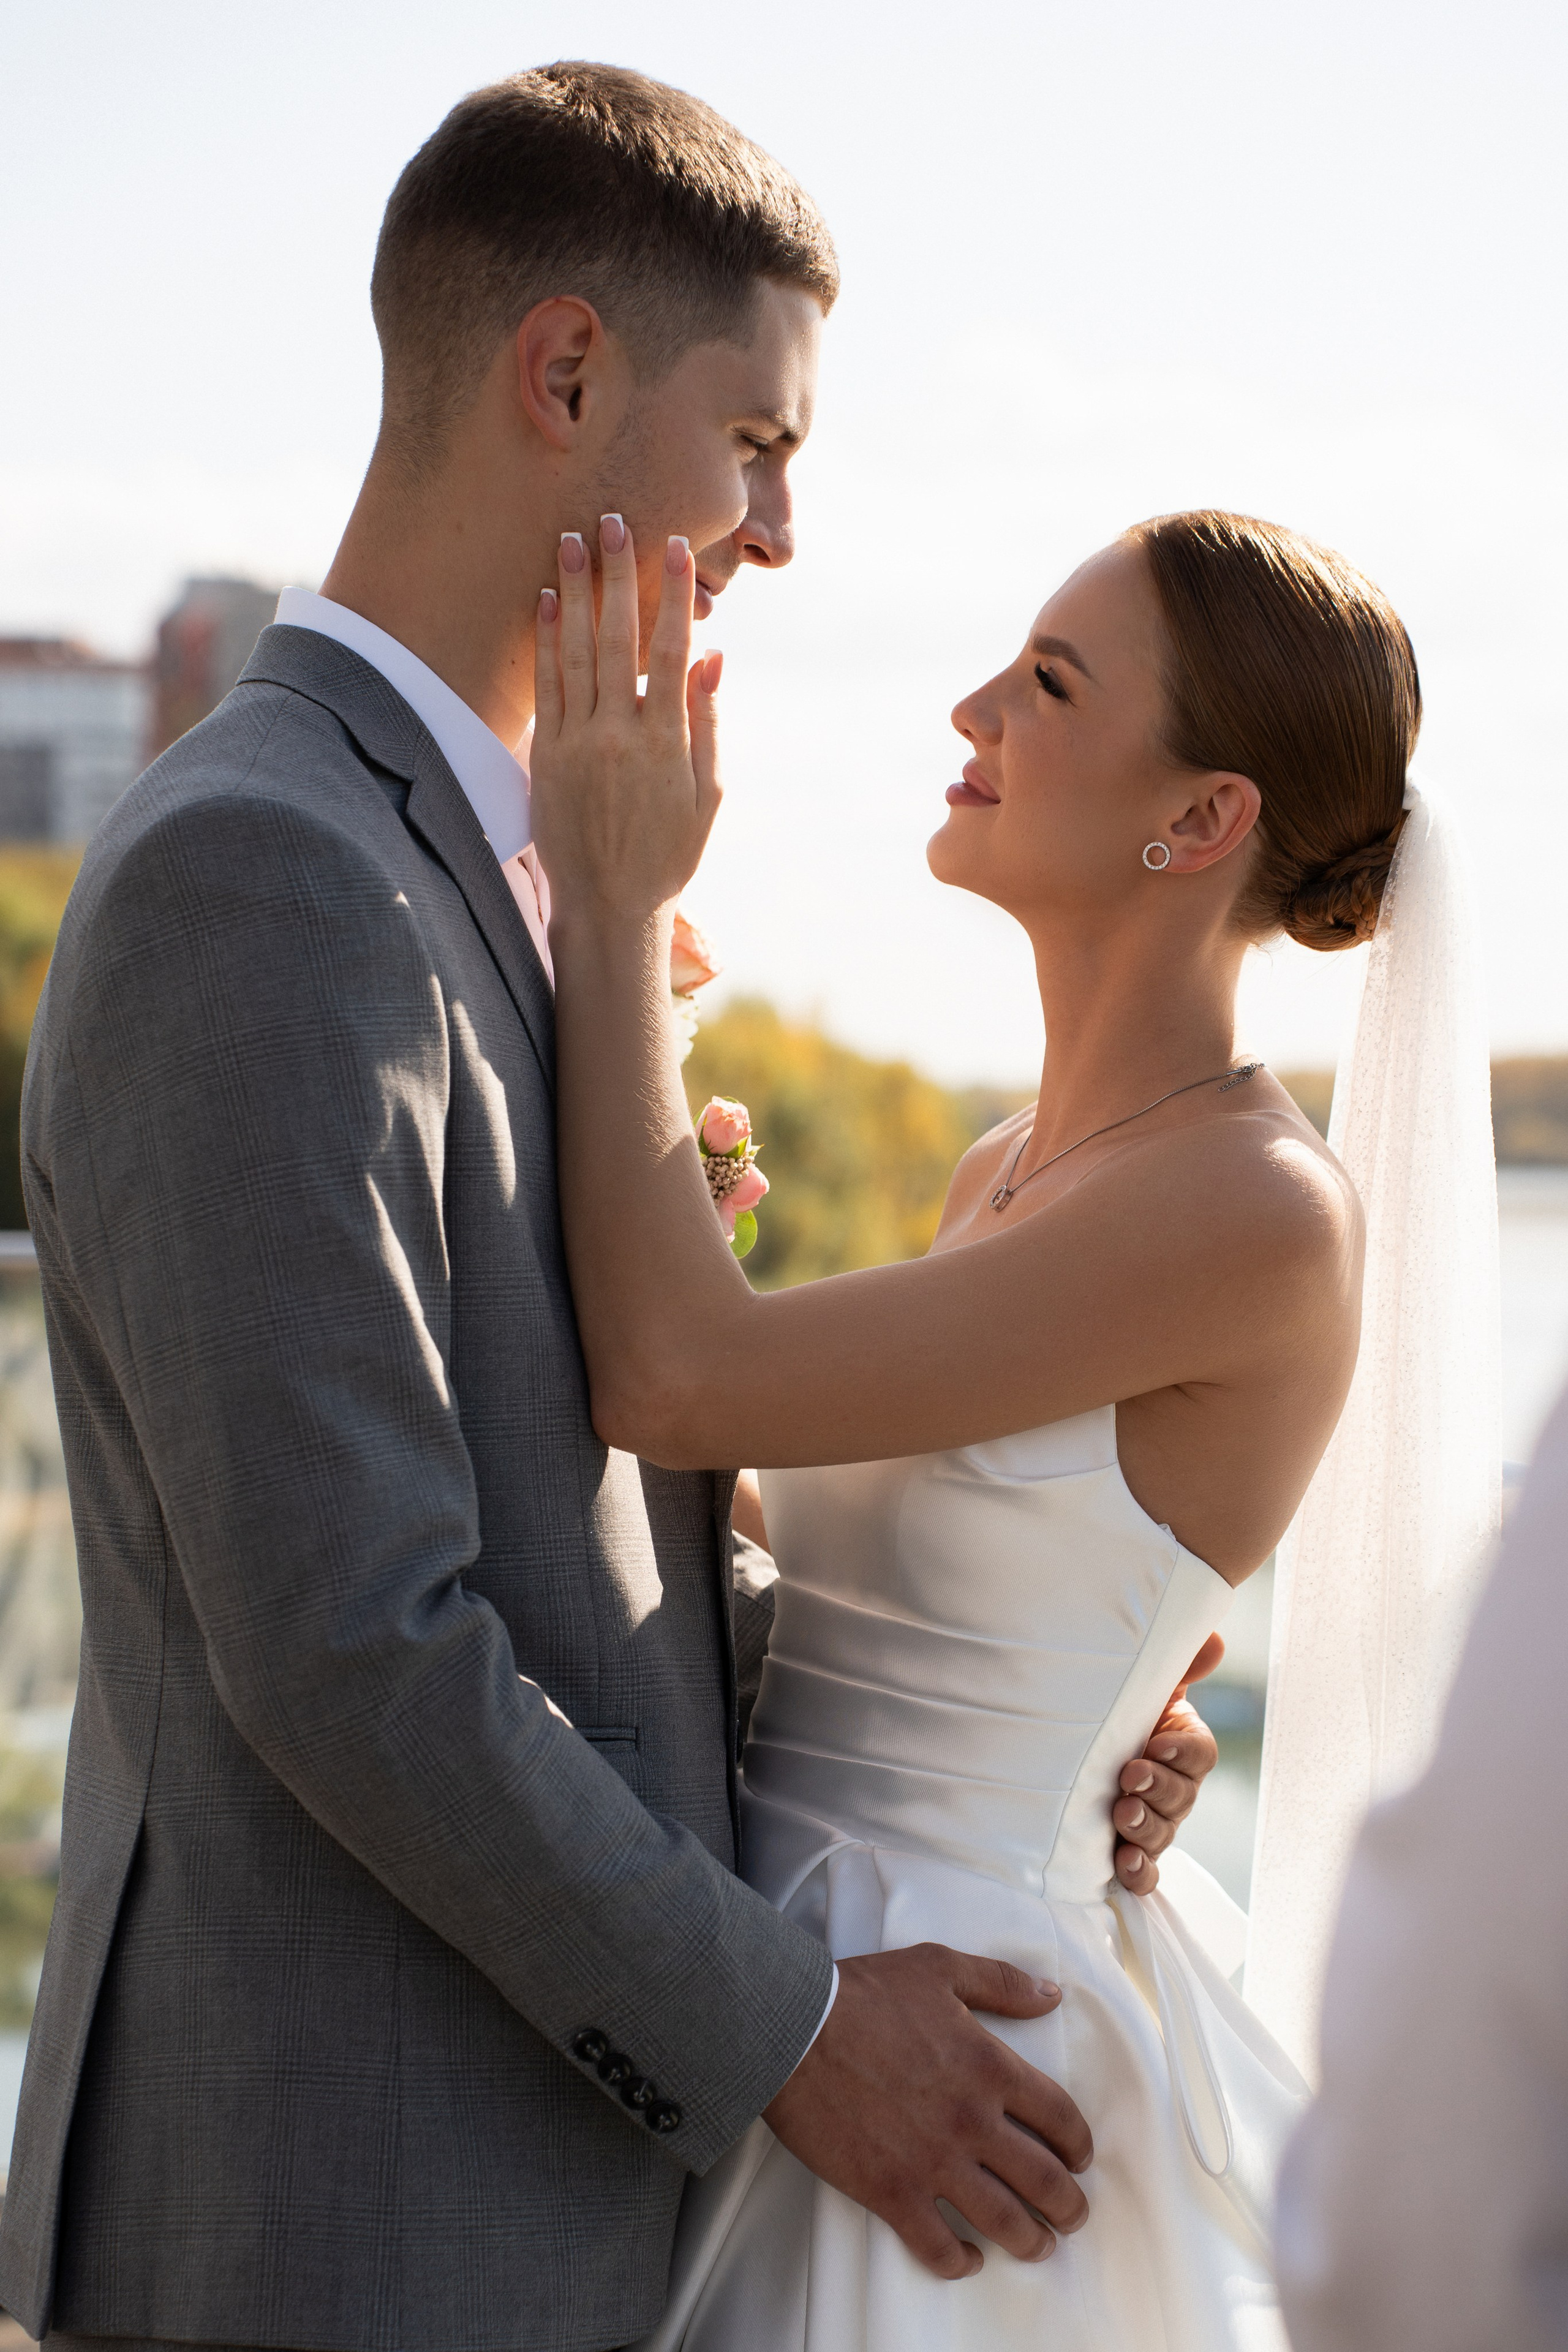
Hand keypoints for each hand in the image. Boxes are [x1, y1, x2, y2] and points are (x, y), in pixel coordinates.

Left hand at [530, 515, 722, 922]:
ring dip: (573, 594)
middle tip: (613, 520)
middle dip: (616, 576)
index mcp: (665, 743)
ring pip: (574, 653)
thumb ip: (707, 723)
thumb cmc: (668, 854)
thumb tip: (713, 658)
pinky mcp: (547, 755)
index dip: (670, 596)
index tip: (672, 548)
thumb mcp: (705, 796)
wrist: (608, 907)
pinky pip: (546, 686)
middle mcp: (618, 735)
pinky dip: (545, 640)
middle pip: (616, 638)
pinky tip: (545, 601)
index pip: (669, 652)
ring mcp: (577, 744)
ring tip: (572, 541)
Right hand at [763, 1942, 1091, 2278]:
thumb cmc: (863, 1995)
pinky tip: (969, 2259)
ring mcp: (933, 2163)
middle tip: (1073, 2216)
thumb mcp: (939, 1968)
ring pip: (1004, 2222)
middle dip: (1069, 2207)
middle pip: (1045, 2181)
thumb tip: (1051, 1994)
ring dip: (1031, 2241)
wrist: (794, 2030)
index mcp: (990, 2067)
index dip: (1079, 2144)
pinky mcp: (892, 2193)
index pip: (1061, 2118)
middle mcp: (972, 2122)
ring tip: (1038, 2246)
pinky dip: (960, 2262)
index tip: (1080, 2158)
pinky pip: (938, 2247)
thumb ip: (1001, 1982)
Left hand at [1111, 1632, 1223, 1892]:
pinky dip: (1139, 1872)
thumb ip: (1178, 1663)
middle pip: (1183, 1797)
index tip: (1158, 1742)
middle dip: (1159, 1789)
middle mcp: (1173, 1787)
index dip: (1184, 1751)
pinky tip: (1124, 1865)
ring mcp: (1153, 1822)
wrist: (1066, 1742)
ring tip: (1122, 1815)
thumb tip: (1215, 1641)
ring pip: (1163, 1834)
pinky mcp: (1129, 1851)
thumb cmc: (1110, 1706)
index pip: (1200, 1754)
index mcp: (1181, 1743)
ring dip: (1145, 1827)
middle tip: (1129, 1777)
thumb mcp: (1140, 1682)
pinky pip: (1145, 1871)